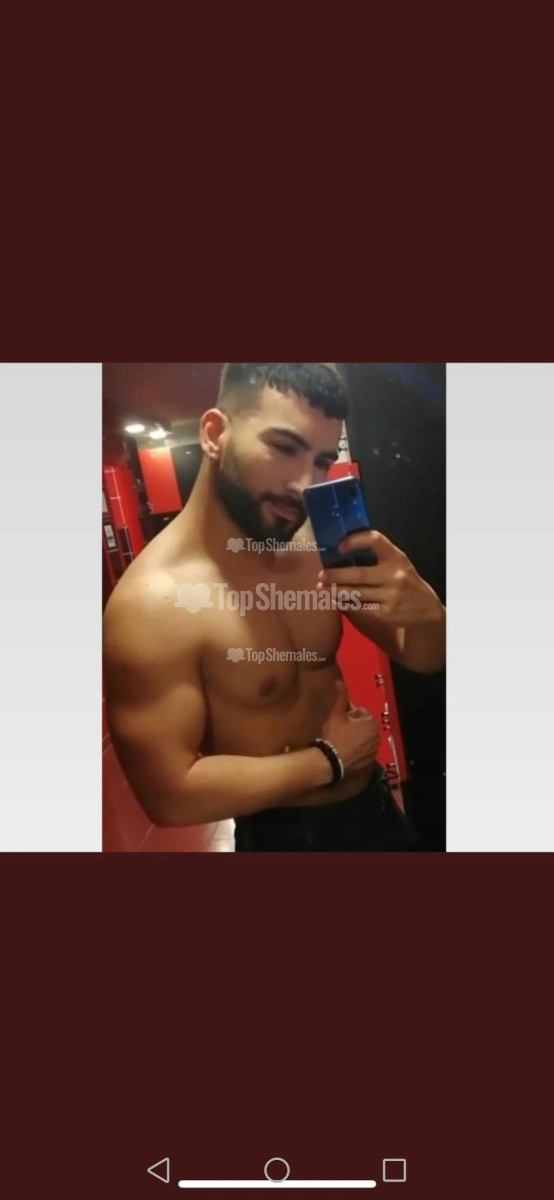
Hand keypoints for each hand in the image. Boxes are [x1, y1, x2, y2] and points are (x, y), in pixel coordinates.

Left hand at [317, 530, 443, 627]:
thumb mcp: (399, 563)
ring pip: (356, 593)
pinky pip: (360, 607)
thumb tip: (343, 551)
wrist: (426, 609)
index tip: (339, 545)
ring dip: (336, 591)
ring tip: (322, 588)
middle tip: (321, 575)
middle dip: (336, 575)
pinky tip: (335, 600)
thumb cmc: (405, 581)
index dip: (356, 540)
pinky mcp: (386, 613)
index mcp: (396, 557)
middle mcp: (394, 575)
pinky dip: (345, 604)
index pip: (375, 540)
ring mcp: (391, 595)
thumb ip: (379, 556)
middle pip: (359, 574)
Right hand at [321, 680, 380, 777]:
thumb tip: (340, 681)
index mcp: (372, 724)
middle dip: (354, 726)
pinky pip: (363, 752)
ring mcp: (374, 751)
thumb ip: (340, 697)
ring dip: (356, 738)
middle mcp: (377, 737)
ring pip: (364, 739)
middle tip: (340, 730)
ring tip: (341, 741)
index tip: (340, 720)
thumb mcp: (336, 714)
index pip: (361, 713)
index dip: (349, 715)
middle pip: (364, 726)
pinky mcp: (369, 763)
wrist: (330, 762)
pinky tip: (345, 752)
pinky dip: (357, 751)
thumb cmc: (334, 735)